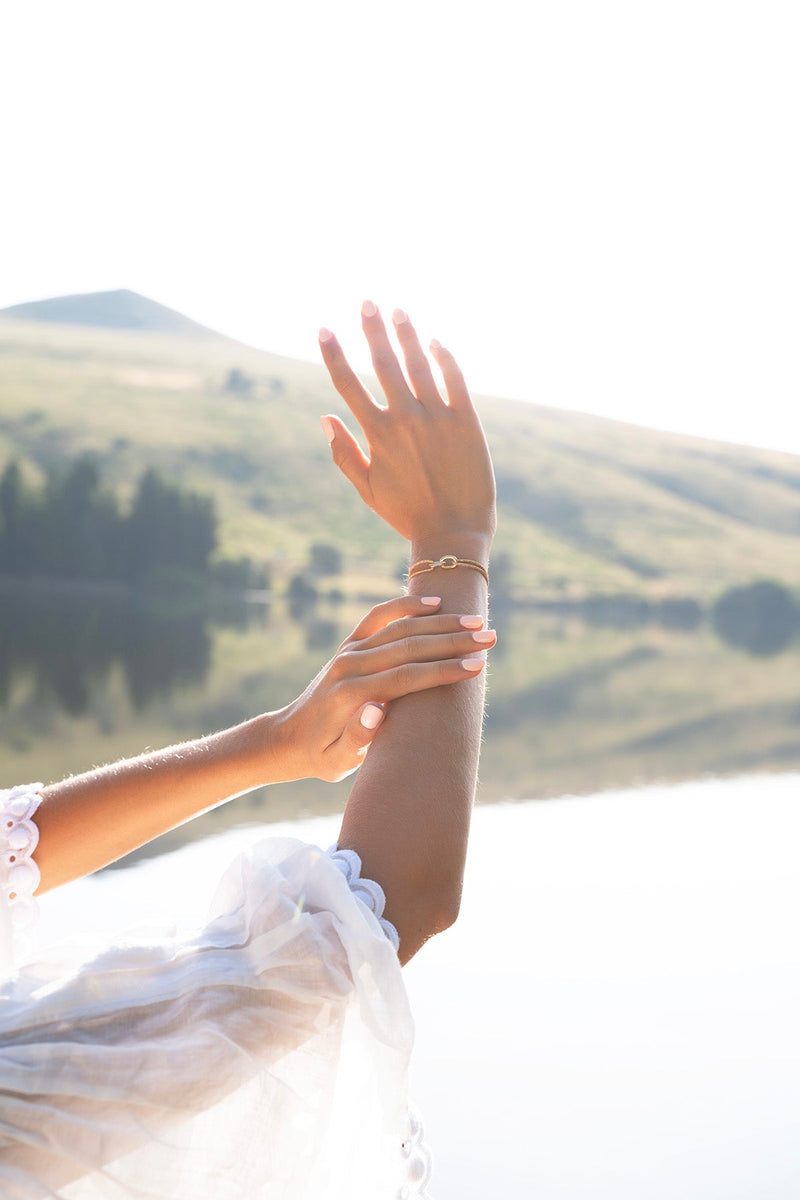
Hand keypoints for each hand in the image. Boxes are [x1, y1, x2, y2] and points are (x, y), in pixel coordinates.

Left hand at [271, 596, 495, 782]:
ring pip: (399, 627)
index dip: (443, 669)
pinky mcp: (349, 645)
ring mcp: (349, 651)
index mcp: (352, 694)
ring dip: (440, 622)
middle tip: (490, 636)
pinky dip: (406, 605)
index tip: (477, 664)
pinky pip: (378, 616)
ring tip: (477, 621)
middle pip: (409, 645)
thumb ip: (356, 740)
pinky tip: (435, 603)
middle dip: (453, 640)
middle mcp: (350, 665)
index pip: (406, 677)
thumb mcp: (335, 762)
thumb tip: (375, 711)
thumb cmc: (320, 757)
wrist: (288, 738)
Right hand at [319, 303, 496, 546]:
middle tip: (366, 301)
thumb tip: (324, 417)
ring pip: (418, 363)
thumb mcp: (367, 488)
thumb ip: (344, 452)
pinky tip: (435, 341)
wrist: (454, 533)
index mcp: (377, 434)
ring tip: (397, 310)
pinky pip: (454, 378)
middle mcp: (405, 419)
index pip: (348, 384)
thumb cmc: (408, 514)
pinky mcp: (467, 421)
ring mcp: (438, 417)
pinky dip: (444, 356)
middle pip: (383, 363)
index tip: (323, 329)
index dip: (333, 354)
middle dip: (372, 329)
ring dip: (407, 334)